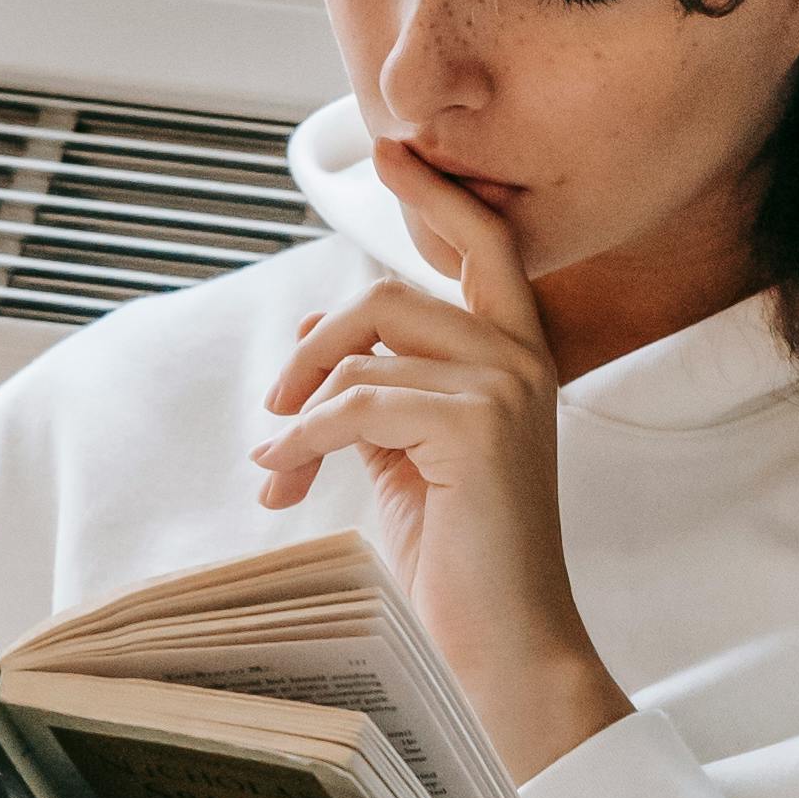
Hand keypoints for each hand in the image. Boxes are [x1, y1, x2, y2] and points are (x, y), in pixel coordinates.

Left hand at [253, 146, 631, 781]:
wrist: (505, 649)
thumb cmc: (460, 564)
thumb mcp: (410, 459)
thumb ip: (381, 393)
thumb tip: (313, 346)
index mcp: (519, 359)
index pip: (484, 248)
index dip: (436, 193)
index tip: (394, 148)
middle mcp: (523, 360)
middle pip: (389, 293)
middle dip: (314, 345)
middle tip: (275, 405)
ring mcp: (506, 387)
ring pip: (364, 350)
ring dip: (298, 410)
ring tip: (277, 468)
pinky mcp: (477, 425)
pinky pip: (355, 402)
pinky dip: (303, 439)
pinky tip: (285, 476)